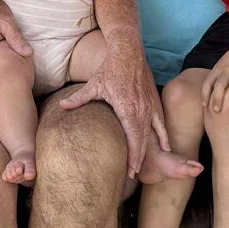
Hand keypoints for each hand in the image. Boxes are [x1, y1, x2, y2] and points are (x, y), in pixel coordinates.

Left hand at [58, 31, 167, 181]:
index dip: (133, 156)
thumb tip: (61, 106)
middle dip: (139, 159)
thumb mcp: (93, 84)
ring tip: (144, 166)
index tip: (130, 171)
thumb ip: (78, 98)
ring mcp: (150, 105)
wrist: (128, 51)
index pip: (132, 138)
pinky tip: (166, 147)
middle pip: (142, 140)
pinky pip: (161, 123)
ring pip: (152, 134)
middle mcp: (142, 109)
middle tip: (133, 175)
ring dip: (149, 150)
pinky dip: (163, 136)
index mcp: (127, 108)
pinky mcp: (154, 101)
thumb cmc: (110, 68)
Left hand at [203, 46, 228, 115]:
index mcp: (217, 70)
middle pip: (219, 85)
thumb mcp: (219, 67)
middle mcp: (226, 71)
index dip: (205, 95)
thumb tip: (207, 97)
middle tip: (216, 111)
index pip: (207, 83)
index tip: (204, 106)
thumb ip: (214, 79)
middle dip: (217, 98)